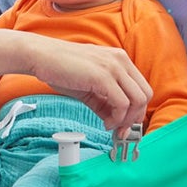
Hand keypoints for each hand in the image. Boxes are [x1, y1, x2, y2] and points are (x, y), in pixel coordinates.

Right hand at [33, 40, 151, 130]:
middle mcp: (121, 60)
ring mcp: (113, 67)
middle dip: (135, 117)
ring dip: (126, 120)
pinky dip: (116, 118)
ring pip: (137, 100)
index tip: (125, 124)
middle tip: (121, 130)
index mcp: (119, 59)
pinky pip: (122, 103)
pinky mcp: (103, 76)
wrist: (41, 56)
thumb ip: (104, 101)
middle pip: (145, 94)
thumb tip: (114, 121)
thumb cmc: (60, 68)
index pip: (141, 87)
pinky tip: (105, 123)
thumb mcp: (89, 85)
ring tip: (111, 126)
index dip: (137, 109)